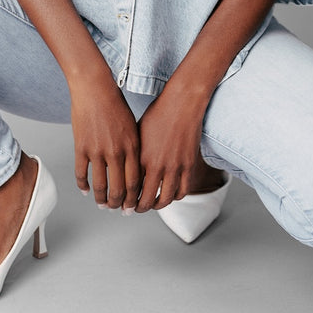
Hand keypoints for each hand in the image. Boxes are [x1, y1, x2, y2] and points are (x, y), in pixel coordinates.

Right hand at [70, 77, 142, 210]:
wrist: (95, 88)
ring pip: (100, 186)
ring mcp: (97, 151)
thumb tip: (134, 171)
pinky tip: (85, 191)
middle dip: (119, 204)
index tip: (132, 206)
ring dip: (102, 200)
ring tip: (102, 205)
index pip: (135, 182)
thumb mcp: (132, 126)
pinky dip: (83, 186)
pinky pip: (81, 174)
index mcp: (132, 146)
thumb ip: (134, 149)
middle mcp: (116, 151)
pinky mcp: (81, 147)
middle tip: (117, 210)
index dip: (133, 198)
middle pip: (119, 189)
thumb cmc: (115, 104)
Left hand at [135, 85, 205, 212]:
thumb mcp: (138, 133)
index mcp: (141, 156)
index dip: (125, 200)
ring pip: (166, 200)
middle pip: (146, 200)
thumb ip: (134, 154)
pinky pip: (183, 191)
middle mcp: (158, 165)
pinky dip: (176, 197)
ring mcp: (175, 166)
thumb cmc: (158, 113)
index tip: (122, 204)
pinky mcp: (189, 165)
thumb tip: (127, 171)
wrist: (182, 102)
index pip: (131, 189)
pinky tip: (170, 194)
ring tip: (152, 205)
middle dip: (138, 209)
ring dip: (157, 206)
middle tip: (134, 210)